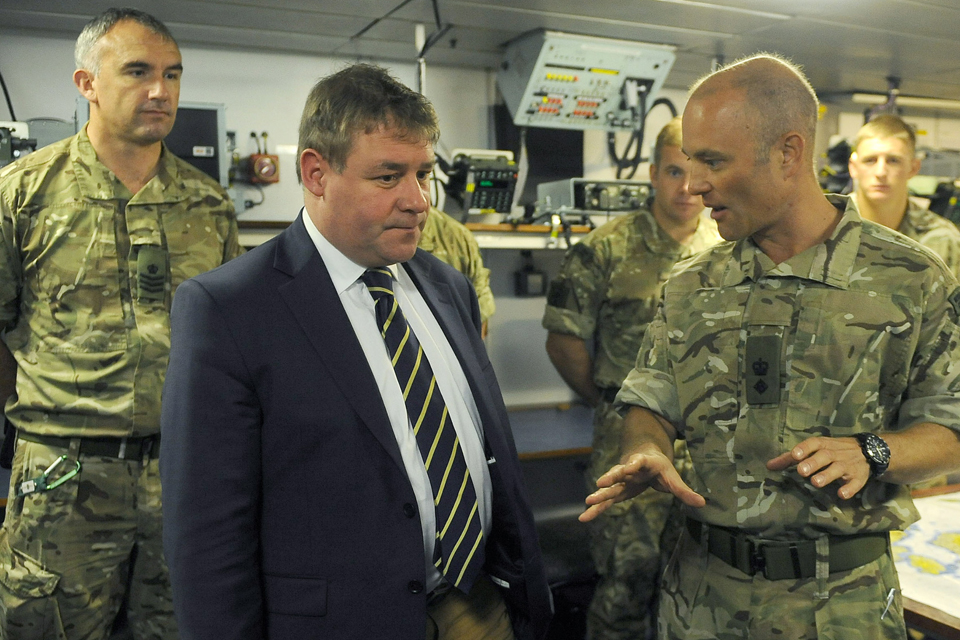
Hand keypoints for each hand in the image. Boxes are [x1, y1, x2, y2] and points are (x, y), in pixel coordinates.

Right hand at [579, 444, 704, 521]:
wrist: (642, 455)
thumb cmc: (659, 467)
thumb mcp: (672, 477)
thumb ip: (684, 491)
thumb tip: (703, 504)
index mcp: (643, 463)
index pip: (638, 462)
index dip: (633, 464)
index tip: (628, 466)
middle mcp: (628, 470)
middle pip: (618, 473)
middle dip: (610, 478)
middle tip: (600, 483)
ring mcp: (620, 480)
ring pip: (609, 488)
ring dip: (599, 495)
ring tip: (588, 504)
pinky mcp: (617, 490)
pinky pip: (605, 501)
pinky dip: (596, 509)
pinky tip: (584, 517)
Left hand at [766, 436, 869, 499]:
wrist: (867, 451)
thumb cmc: (832, 450)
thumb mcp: (813, 450)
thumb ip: (791, 458)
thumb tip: (769, 466)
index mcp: (823, 445)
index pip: (813, 443)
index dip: (804, 449)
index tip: (795, 455)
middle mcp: (835, 453)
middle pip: (825, 456)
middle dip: (813, 463)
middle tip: (802, 471)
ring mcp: (848, 465)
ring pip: (838, 469)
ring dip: (827, 475)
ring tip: (815, 482)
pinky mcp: (858, 477)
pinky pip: (855, 483)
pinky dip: (849, 489)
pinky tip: (841, 494)